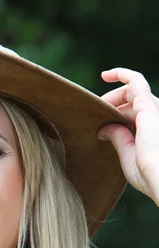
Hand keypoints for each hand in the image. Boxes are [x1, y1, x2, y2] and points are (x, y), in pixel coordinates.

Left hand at [98, 68, 158, 206]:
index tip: (99, 123)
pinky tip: (105, 75)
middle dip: (112, 105)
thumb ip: (118, 139)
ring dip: (112, 96)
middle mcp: (156, 117)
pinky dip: (121, 74)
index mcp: (152, 132)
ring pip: (132, 91)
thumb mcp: (127, 156)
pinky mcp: (147, 104)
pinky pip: (135, 80)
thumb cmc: (149, 174)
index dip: (116, 117)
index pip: (133, 117)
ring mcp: (153, 109)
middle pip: (131, 103)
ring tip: (96, 104)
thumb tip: (103, 129)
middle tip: (94, 114)